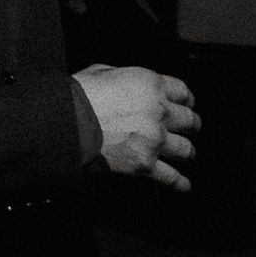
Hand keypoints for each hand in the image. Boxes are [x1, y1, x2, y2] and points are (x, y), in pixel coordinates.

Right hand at [72, 64, 200, 190]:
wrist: (64, 122)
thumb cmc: (77, 96)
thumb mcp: (101, 71)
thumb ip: (124, 77)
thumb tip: (126, 84)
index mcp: (150, 84)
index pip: (184, 93)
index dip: (187, 100)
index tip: (187, 105)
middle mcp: (159, 111)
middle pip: (190, 121)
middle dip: (191, 125)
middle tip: (190, 129)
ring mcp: (154, 140)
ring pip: (186, 149)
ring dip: (187, 152)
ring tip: (187, 154)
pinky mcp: (145, 164)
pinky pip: (171, 177)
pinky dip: (179, 182)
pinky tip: (183, 185)